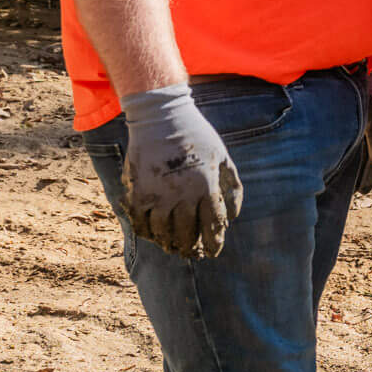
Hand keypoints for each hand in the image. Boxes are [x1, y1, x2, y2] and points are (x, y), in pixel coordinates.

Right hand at [118, 84, 242, 259]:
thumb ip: (232, 187)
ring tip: (174, 248)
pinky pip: (140, 222)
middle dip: (191, 247)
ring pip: (163, 232)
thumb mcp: (223, 157)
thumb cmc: (197, 136)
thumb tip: (232, 218)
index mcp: (207, 185)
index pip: (213, 224)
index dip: (214, 242)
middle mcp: (183, 194)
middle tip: (193, 254)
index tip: (213, 252)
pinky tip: (153, 235)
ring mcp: (158, 194)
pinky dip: (146, 233)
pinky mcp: (138, 191)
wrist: (162, 117)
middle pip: (187, 233)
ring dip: (169, 244)